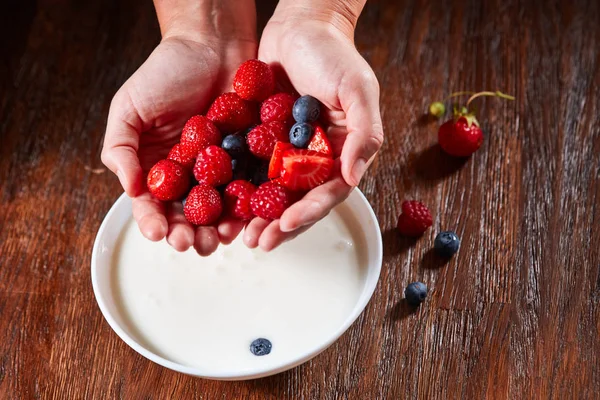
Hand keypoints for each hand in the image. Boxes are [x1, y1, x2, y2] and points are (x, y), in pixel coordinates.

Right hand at [102, 5, 256, 255]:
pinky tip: (246, 218)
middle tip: (192, 242)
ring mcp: (219, 171)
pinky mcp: (247, 162)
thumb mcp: (128, 108)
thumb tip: (131, 189)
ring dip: (218, 230)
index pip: (151, 204)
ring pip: (218, 211)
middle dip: (188, 234)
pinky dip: (247, 208)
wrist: (212, 46)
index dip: (153, 222)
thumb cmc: (166, 71)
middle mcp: (187, 174)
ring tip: (220, 238)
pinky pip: (247, 191)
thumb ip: (120, 149)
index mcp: (156, 167)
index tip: (159, 233)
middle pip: (186, 215)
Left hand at [236, 4, 382, 251]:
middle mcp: (313, 159)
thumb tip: (353, 177)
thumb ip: (364, 133)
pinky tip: (220, 203)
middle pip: (296, 200)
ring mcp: (285, 152)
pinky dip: (236, 188)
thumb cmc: (335, 54)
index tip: (287, 224)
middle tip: (256, 243)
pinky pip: (248, 169)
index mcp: (340, 153)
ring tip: (235, 235)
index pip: (327, 192)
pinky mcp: (260, 141)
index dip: (309, 211)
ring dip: (254, 216)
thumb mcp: (358, 89)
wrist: (299, 26)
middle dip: (278, 224)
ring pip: (270, 192)